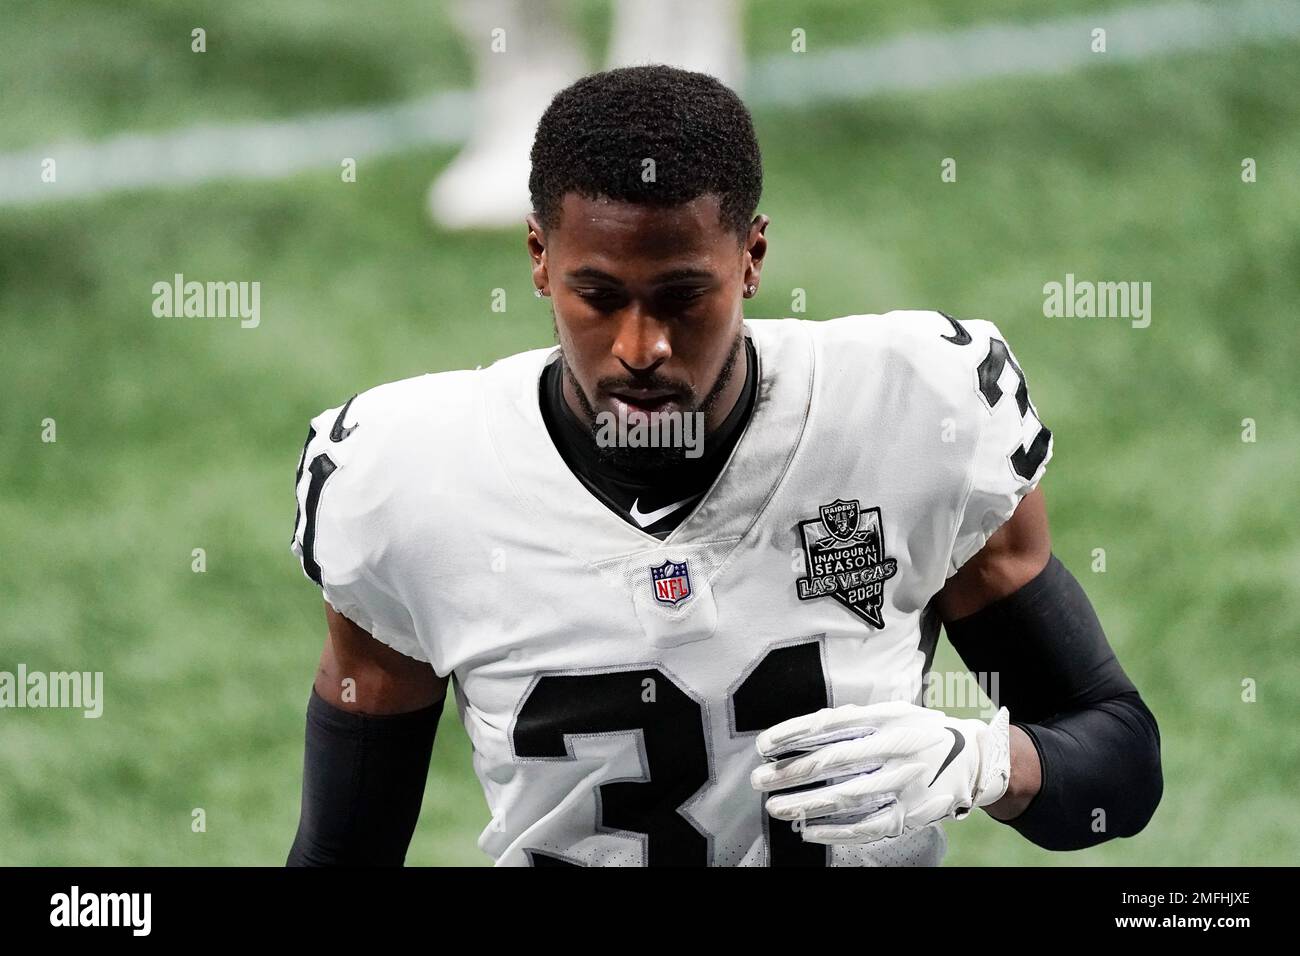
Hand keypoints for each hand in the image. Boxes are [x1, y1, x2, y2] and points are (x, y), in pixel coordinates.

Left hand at [750, 700, 1010, 844]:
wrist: (978, 760)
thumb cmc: (923, 731)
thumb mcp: (894, 712)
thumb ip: (855, 719)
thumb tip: (805, 728)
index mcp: (888, 718)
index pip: (830, 725)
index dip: (793, 735)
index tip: (763, 746)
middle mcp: (897, 748)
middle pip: (833, 763)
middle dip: (791, 772)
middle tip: (759, 781)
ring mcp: (906, 783)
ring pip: (846, 797)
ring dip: (806, 804)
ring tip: (775, 806)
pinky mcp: (913, 814)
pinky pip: (868, 826)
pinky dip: (836, 831)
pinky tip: (809, 831)